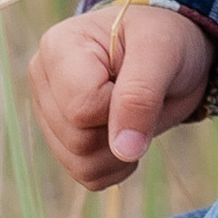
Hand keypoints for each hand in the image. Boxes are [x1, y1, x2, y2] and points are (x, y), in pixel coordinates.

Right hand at [30, 2, 212, 189]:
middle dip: (121, 128)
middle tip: (143, 95)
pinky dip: (118, 165)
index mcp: (58, 47)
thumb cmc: (164, 40)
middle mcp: (43, 81)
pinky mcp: (61, 142)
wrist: (173, 54)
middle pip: (79, 140)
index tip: (140, 76)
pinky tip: (129, 133)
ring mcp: (49, 115)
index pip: (81, 107)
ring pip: (80, 164)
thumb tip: (124, 150)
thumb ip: (140, 96)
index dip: (119, 106)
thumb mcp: (162, 51)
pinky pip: (88, 177)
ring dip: (122, 151)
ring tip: (137, 113)